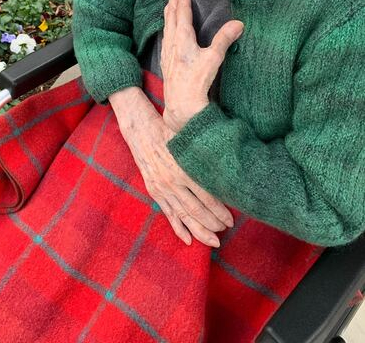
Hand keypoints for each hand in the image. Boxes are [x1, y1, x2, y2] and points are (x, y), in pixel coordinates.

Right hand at [109, 87, 233, 246]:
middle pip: (197, 210)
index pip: (207, 197)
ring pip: (183, 216)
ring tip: (214, 242)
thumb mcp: (188, 142)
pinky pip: (168, 214)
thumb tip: (226, 173)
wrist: (142, 131)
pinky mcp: (155, 191)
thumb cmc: (170, 133)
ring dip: (200, 231)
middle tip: (226, 231)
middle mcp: (173, 181)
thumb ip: (204, 158)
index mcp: (184, 168)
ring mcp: (162, 188)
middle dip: (213, 224)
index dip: (220, 211)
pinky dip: (178, 228)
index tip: (231, 220)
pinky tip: (189, 240)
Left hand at [161, 0, 242, 131]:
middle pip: (171, 16)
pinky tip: (167, 32)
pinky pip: (165, 38)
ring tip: (169, 4)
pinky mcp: (166, 62)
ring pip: (167, 27)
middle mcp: (172, 43)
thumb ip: (224, 39)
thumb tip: (238, 23)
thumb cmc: (197, 82)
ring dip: (168, 13)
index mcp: (182, 38)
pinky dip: (167, 28)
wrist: (181, 105)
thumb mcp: (213, 58)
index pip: (182, 13)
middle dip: (172, 0)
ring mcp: (167, 53)